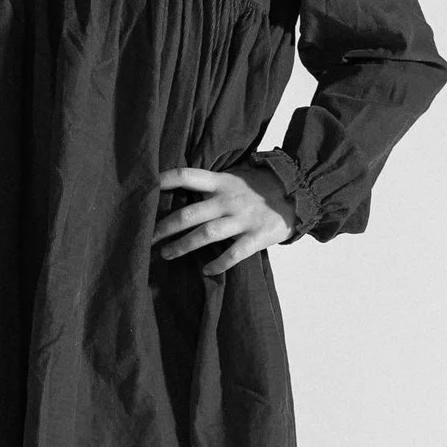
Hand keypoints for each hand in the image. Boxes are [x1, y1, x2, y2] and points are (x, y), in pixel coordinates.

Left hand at [152, 163, 291, 273]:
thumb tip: (182, 188)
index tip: (146, 188)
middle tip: (148, 237)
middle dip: (164, 227)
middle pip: (189, 214)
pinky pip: (233, 254)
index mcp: (222, 181)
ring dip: (182, 246)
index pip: (188, 176)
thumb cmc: (262, 186)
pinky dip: (218, 265)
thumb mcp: (237, 176)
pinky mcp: (257, 236)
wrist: (300, 192)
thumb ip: (213, 183)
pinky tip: (206, 271)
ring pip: (206, 235)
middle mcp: (229, 199)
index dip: (165, 180)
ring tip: (167, 254)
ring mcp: (243, 218)